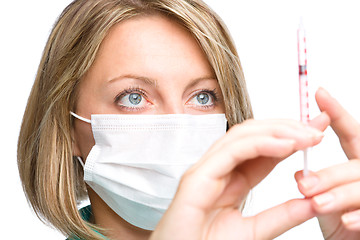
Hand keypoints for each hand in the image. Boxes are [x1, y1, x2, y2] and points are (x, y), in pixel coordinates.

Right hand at [150, 114, 328, 239]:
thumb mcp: (254, 232)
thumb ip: (281, 216)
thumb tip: (312, 202)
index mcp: (231, 178)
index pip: (263, 149)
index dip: (291, 137)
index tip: (318, 131)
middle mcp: (217, 168)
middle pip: (252, 135)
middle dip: (286, 127)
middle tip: (317, 128)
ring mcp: (206, 169)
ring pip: (241, 136)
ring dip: (276, 131)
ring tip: (306, 135)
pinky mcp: (197, 177)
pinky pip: (231, 152)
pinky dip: (260, 143)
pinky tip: (285, 145)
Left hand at [296, 88, 359, 238]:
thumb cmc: (340, 220)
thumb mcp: (326, 197)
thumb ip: (317, 182)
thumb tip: (301, 174)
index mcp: (359, 162)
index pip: (352, 133)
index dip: (337, 113)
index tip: (318, 93)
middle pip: (356, 164)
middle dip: (330, 174)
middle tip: (303, 185)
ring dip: (342, 194)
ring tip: (317, 203)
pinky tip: (347, 221)